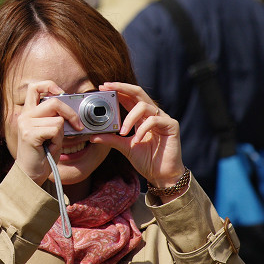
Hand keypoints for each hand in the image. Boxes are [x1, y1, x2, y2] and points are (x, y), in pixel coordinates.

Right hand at [13, 80, 80, 185]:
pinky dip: (58, 141)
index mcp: (28, 112)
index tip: (62, 94)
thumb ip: (56, 118)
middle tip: (77, 126)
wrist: (30, 175)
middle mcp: (25, 116)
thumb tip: (73, 111)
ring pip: (58, 119)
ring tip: (54, 143)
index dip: (51, 86)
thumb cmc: (43, 155)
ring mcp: (25, 124)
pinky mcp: (29, 134)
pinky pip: (55, 130)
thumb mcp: (51, 133)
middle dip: (71, 113)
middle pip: (54, 101)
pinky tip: (50, 148)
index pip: (36, 87)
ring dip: (62, 133)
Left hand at [90, 82, 184, 200]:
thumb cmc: (147, 160)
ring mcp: (163, 118)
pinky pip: (154, 120)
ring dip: (129, 118)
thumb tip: (92, 136)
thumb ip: (111, 139)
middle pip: (138, 92)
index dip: (117, 90)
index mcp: (142, 117)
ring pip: (144, 106)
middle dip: (122, 88)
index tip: (102, 87)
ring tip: (122, 132)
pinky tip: (136, 140)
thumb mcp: (124, 147)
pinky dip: (142, 129)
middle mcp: (153, 114)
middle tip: (108, 87)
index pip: (129, 97)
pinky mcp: (172, 126)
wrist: (162, 175)